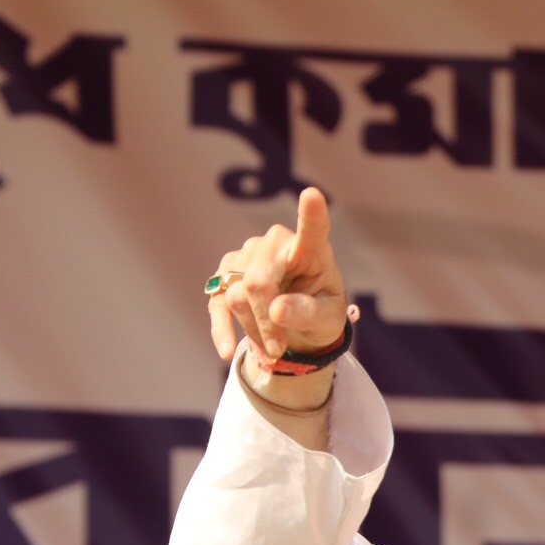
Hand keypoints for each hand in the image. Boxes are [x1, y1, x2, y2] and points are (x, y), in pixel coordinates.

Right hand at [207, 187, 347, 359]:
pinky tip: (226, 349)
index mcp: (310, 249)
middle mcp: (274, 243)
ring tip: (273, 347)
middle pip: (258, 282)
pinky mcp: (225, 274)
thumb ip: (308, 313)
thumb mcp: (327, 319)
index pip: (312, 229)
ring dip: (253, 329)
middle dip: (266, 320)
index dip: (311, 213)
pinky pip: (217, 302)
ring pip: (236, 295)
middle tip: (279, 349)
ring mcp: (245, 255)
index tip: (313, 195)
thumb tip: (278, 310)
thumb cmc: (320, 312)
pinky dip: (222, 328)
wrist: (298, 324)